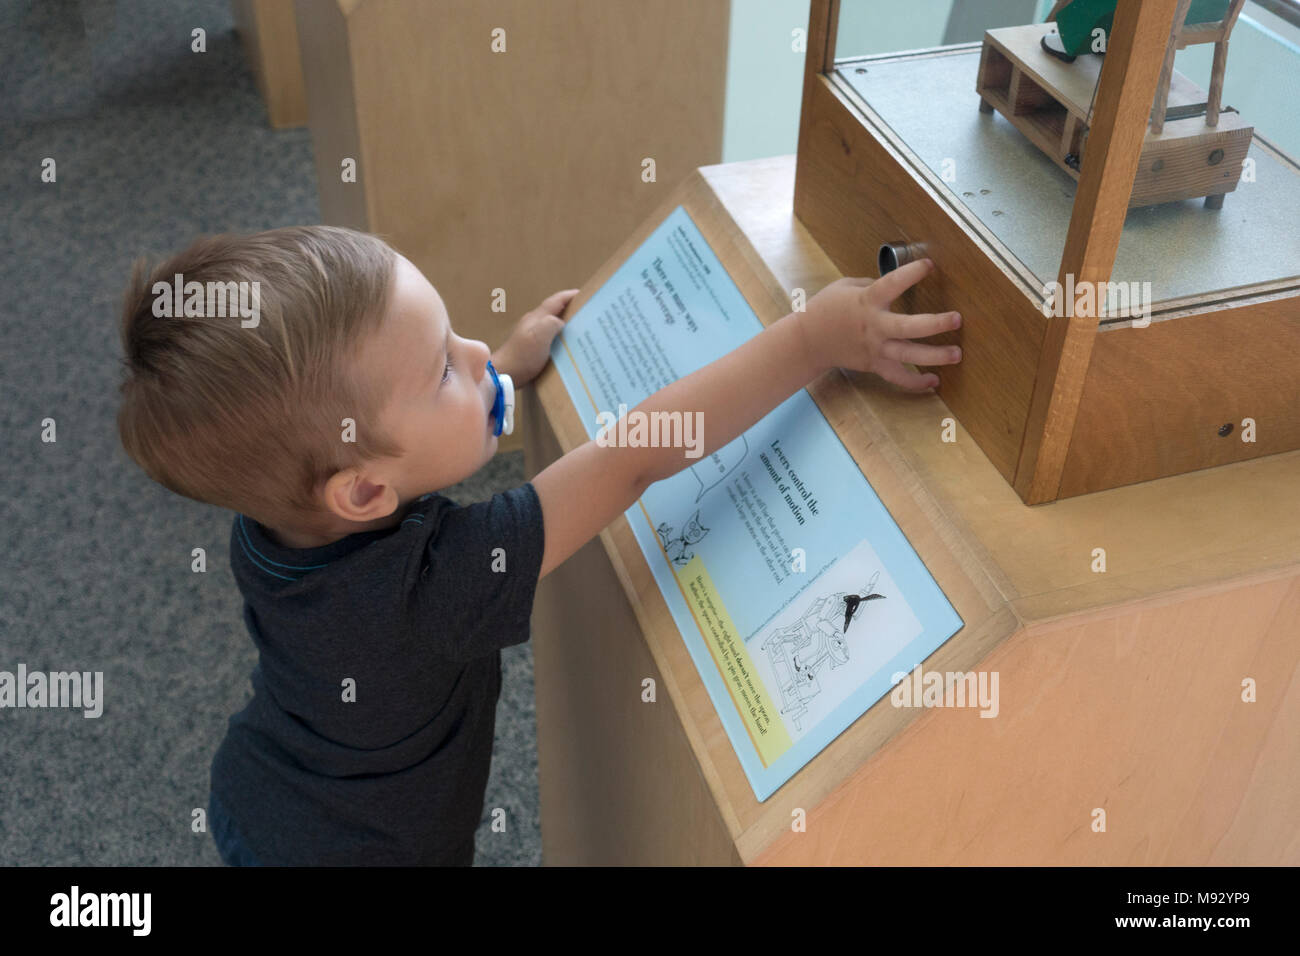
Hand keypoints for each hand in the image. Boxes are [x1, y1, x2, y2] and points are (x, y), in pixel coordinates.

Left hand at [492, 288, 579, 385]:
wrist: (504, 374)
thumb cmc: (522, 355)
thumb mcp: (540, 335)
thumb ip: (552, 323)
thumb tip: (561, 323)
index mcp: (536, 317)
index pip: (556, 301)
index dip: (570, 296)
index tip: (585, 294)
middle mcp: (532, 323)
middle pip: (553, 311)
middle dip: (569, 309)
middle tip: (586, 313)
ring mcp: (529, 335)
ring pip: (550, 324)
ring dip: (564, 323)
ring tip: (579, 329)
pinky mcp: (529, 347)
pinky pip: (548, 337)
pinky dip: (558, 336)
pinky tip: (564, 346)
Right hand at [799, 259, 961, 391]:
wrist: (808, 341)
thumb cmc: (826, 308)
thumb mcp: (846, 286)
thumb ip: (872, 284)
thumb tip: (894, 286)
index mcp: (867, 302)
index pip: (892, 284)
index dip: (911, 273)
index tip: (929, 265)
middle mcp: (874, 327)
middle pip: (908, 328)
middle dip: (934, 324)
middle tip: (957, 319)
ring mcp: (875, 348)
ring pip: (908, 356)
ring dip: (935, 356)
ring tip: (957, 354)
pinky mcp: (874, 364)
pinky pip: (897, 377)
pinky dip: (916, 383)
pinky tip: (934, 381)